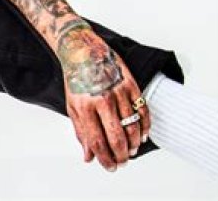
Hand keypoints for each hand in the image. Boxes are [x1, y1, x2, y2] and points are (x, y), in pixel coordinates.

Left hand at [60, 30, 150, 171]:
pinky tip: (143, 135)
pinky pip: (142, 110)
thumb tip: (89, 157)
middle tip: (123, 162)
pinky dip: (145, 126)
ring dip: (134, 143)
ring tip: (131, 150)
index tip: (110, 166)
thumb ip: (81, 132)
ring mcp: (117, 92)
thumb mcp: (72, 107)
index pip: (97, 141)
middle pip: (117, 137)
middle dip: (121, 155)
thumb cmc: (76, 80)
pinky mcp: (130, 84)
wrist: (82, 50)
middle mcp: (101, 100)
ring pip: (132, 126)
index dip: (105, 158)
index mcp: (84, 107)